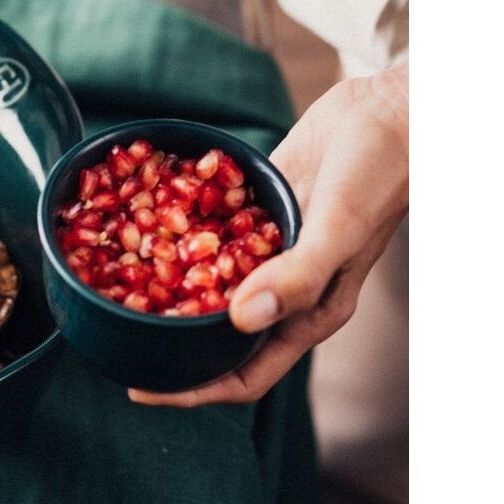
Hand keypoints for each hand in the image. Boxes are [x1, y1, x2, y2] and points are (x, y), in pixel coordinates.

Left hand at [131, 62, 408, 407]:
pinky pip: (212, 233)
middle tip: (113, 330)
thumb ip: (295, 276)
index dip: (195, 390)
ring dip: (167, 282)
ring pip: (209, 282)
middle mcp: (284, 290)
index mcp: (308, 313)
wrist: (390, 113)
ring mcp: (268, 251)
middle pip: (217, 336)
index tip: (141, 389)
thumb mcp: (338, 229)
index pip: (245, 375)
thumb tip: (240, 320)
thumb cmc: (379, 176)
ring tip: (115, 277)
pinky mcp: (258, 212)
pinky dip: (179, 231)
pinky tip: (143, 220)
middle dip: (169, 340)